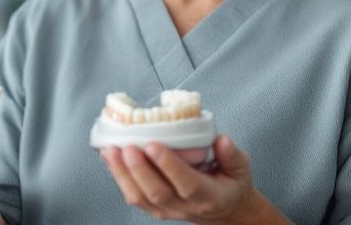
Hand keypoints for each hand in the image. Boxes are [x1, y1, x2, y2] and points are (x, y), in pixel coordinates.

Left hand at [99, 135, 286, 224]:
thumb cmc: (231, 186)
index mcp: (209, 196)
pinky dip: (118, 176)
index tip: (154, 145)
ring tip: (111, 150)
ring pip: (140, 197)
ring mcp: (168, 210)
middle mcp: (185, 207)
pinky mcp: (155, 208)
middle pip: (157, 193)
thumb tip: (220, 140)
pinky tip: (110, 158)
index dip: (169, 166)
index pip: (187, 184)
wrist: (227, 211)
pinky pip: (133, 196)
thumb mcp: (241, 169)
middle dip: (139, 169)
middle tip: (127, 146)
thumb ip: (232, 155)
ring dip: (122, 173)